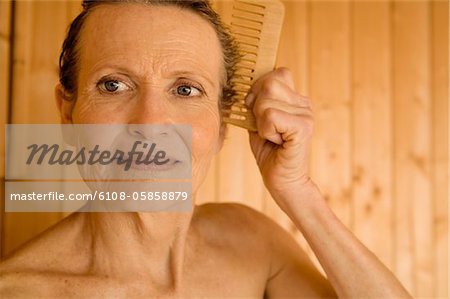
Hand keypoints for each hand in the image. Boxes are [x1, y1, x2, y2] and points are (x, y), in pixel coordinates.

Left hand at [246, 68, 313, 208]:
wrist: (281, 180)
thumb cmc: (269, 152)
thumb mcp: (257, 121)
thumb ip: (256, 101)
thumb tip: (246, 85)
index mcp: (296, 99)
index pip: (277, 73)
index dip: (259, 90)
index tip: (258, 112)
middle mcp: (304, 104)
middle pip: (268, 84)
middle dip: (256, 107)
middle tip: (265, 128)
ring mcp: (306, 114)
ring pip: (266, 101)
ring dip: (260, 122)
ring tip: (272, 136)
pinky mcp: (303, 127)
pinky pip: (270, 116)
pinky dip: (265, 131)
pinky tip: (276, 142)